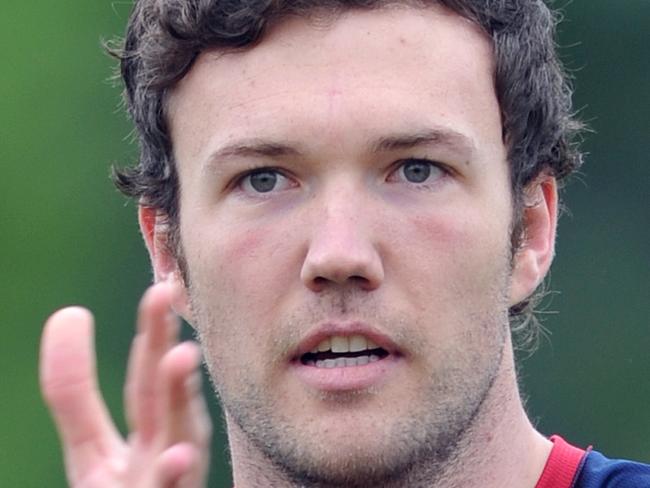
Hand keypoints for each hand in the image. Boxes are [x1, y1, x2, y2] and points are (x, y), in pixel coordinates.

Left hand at [39, 283, 211, 486]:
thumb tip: (68, 312)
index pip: (144, 380)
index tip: (161, 289)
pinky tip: (178, 457)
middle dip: (159, 345)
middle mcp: (164, 454)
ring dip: (177, 400)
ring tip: (179, 358)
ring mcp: (165, 487)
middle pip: (157, 396)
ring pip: (174, 440)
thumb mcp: (91, 449)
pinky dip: (175, 476)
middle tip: (163, 294)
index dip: (149, 335)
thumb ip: (74, 389)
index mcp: (145, 434)